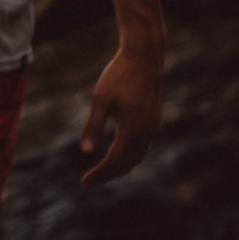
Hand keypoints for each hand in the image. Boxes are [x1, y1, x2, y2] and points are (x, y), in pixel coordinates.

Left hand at [78, 43, 162, 185]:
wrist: (145, 57)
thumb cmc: (119, 75)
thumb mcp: (100, 99)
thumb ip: (94, 125)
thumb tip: (85, 150)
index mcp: (132, 129)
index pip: (115, 160)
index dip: (100, 173)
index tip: (84, 182)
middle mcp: (146, 131)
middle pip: (128, 163)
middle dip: (109, 174)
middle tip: (90, 181)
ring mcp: (153, 126)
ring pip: (138, 156)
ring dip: (121, 166)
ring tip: (103, 170)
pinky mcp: (153, 118)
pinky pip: (144, 145)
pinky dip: (131, 154)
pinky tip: (121, 152)